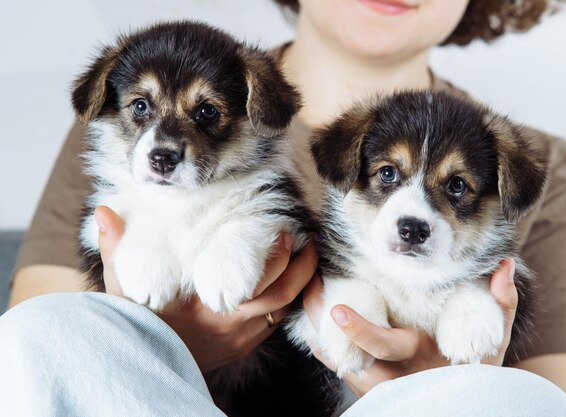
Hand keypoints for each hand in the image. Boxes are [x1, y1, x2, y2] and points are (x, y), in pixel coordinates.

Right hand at [94, 206, 317, 372]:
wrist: (144, 370)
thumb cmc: (137, 326)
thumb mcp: (124, 290)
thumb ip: (116, 250)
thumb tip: (103, 212)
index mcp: (210, 309)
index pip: (260, 284)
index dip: (278, 258)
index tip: (286, 232)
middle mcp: (233, 327)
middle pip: (283, 297)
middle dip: (301, 267)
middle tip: (306, 239)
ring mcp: (242, 340)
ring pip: (284, 311)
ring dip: (298, 284)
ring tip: (306, 255)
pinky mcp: (244, 348)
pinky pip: (275, 323)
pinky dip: (286, 301)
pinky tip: (289, 280)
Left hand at [302, 259, 517, 396]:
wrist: (463, 404)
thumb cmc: (477, 371)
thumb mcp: (493, 341)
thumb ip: (500, 304)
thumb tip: (505, 264)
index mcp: (417, 358)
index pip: (384, 346)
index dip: (360, 330)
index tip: (338, 309)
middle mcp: (389, 373)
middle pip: (346, 353)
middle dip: (325, 324)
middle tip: (310, 290)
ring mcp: (373, 379)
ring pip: (333, 356)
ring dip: (316, 325)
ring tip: (306, 289)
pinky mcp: (363, 378)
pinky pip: (333, 360)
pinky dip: (319, 337)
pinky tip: (312, 309)